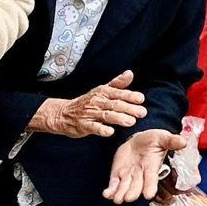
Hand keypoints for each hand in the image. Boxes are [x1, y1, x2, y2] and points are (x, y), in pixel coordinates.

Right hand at [29, 71, 144, 138]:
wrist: (64, 113)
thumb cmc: (89, 102)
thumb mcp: (103, 90)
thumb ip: (118, 84)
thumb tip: (130, 73)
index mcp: (103, 92)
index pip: (119, 93)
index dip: (130, 96)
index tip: (141, 99)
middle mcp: (97, 101)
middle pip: (115, 105)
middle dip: (129, 108)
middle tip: (142, 113)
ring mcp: (90, 113)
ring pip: (106, 115)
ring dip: (119, 118)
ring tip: (131, 122)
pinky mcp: (84, 125)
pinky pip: (94, 127)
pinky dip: (102, 129)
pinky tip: (110, 132)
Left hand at [104, 125, 187, 203]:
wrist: (138, 139)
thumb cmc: (153, 139)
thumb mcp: (162, 137)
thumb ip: (171, 141)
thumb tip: (183, 142)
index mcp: (152, 166)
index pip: (151, 178)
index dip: (150, 186)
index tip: (148, 195)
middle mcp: (140, 174)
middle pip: (136, 185)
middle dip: (132, 192)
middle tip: (128, 198)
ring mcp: (128, 175)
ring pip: (124, 187)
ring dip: (120, 194)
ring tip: (117, 199)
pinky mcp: (117, 174)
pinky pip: (113, 184)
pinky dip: (110, 190)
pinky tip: (106, 194)